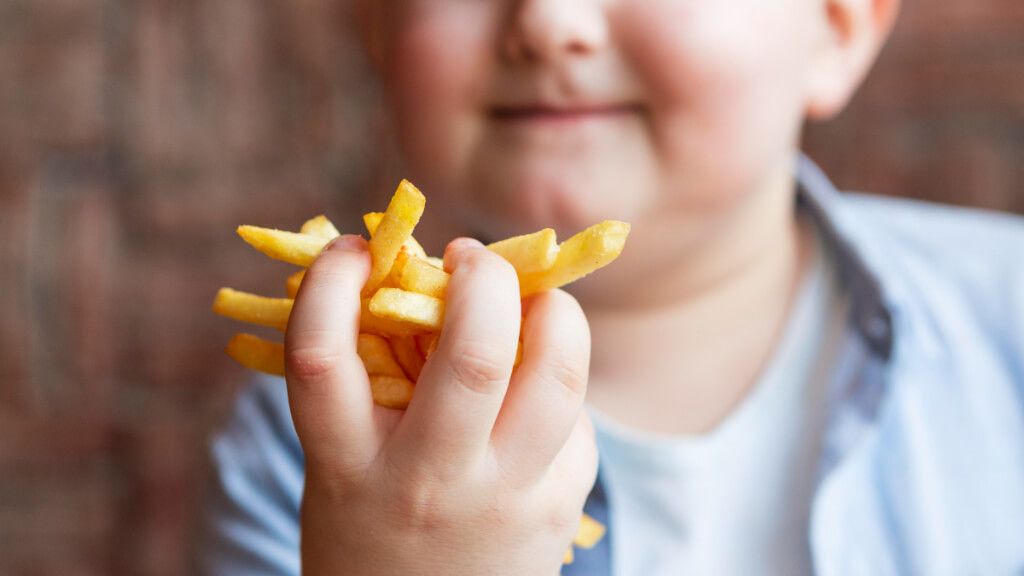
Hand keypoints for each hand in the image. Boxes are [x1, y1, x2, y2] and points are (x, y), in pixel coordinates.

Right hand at [285, 234, 597, 574]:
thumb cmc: (372, 526)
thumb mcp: (343, 465)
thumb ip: (371, 381)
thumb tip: (423, 275)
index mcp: (347, 466)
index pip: (321, 357)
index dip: (332, 283)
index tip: (352, 249)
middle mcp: (428, 483)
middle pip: (475, 357)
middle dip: (483, 278)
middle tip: (469, 258)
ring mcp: (505, 499)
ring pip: (558, 376)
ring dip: (555, 312)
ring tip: (534, 300)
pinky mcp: (561, 506)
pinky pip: (575, 418)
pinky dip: (558, 380)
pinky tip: (536, 388)